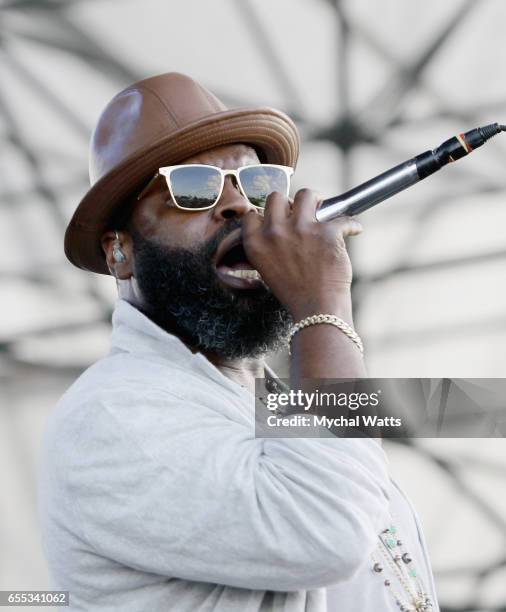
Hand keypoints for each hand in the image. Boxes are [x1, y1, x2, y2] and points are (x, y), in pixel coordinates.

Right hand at [241, 188, 361, 319]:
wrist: (317, 310)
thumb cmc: (295, 293)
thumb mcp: (267, 268)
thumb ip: (268, 245)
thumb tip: (283, 224)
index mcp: (255, 243)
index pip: (252, 214)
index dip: (266, 215)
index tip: (278, 219)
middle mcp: (274, 232)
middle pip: (276, 197)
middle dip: (289, 202)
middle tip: (301, 211)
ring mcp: (300, 229)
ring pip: (306, 195)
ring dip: (316, 201)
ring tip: (323, 210)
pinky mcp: (326, 232)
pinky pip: (342, 217)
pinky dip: (351, 224)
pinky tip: (354, 230)